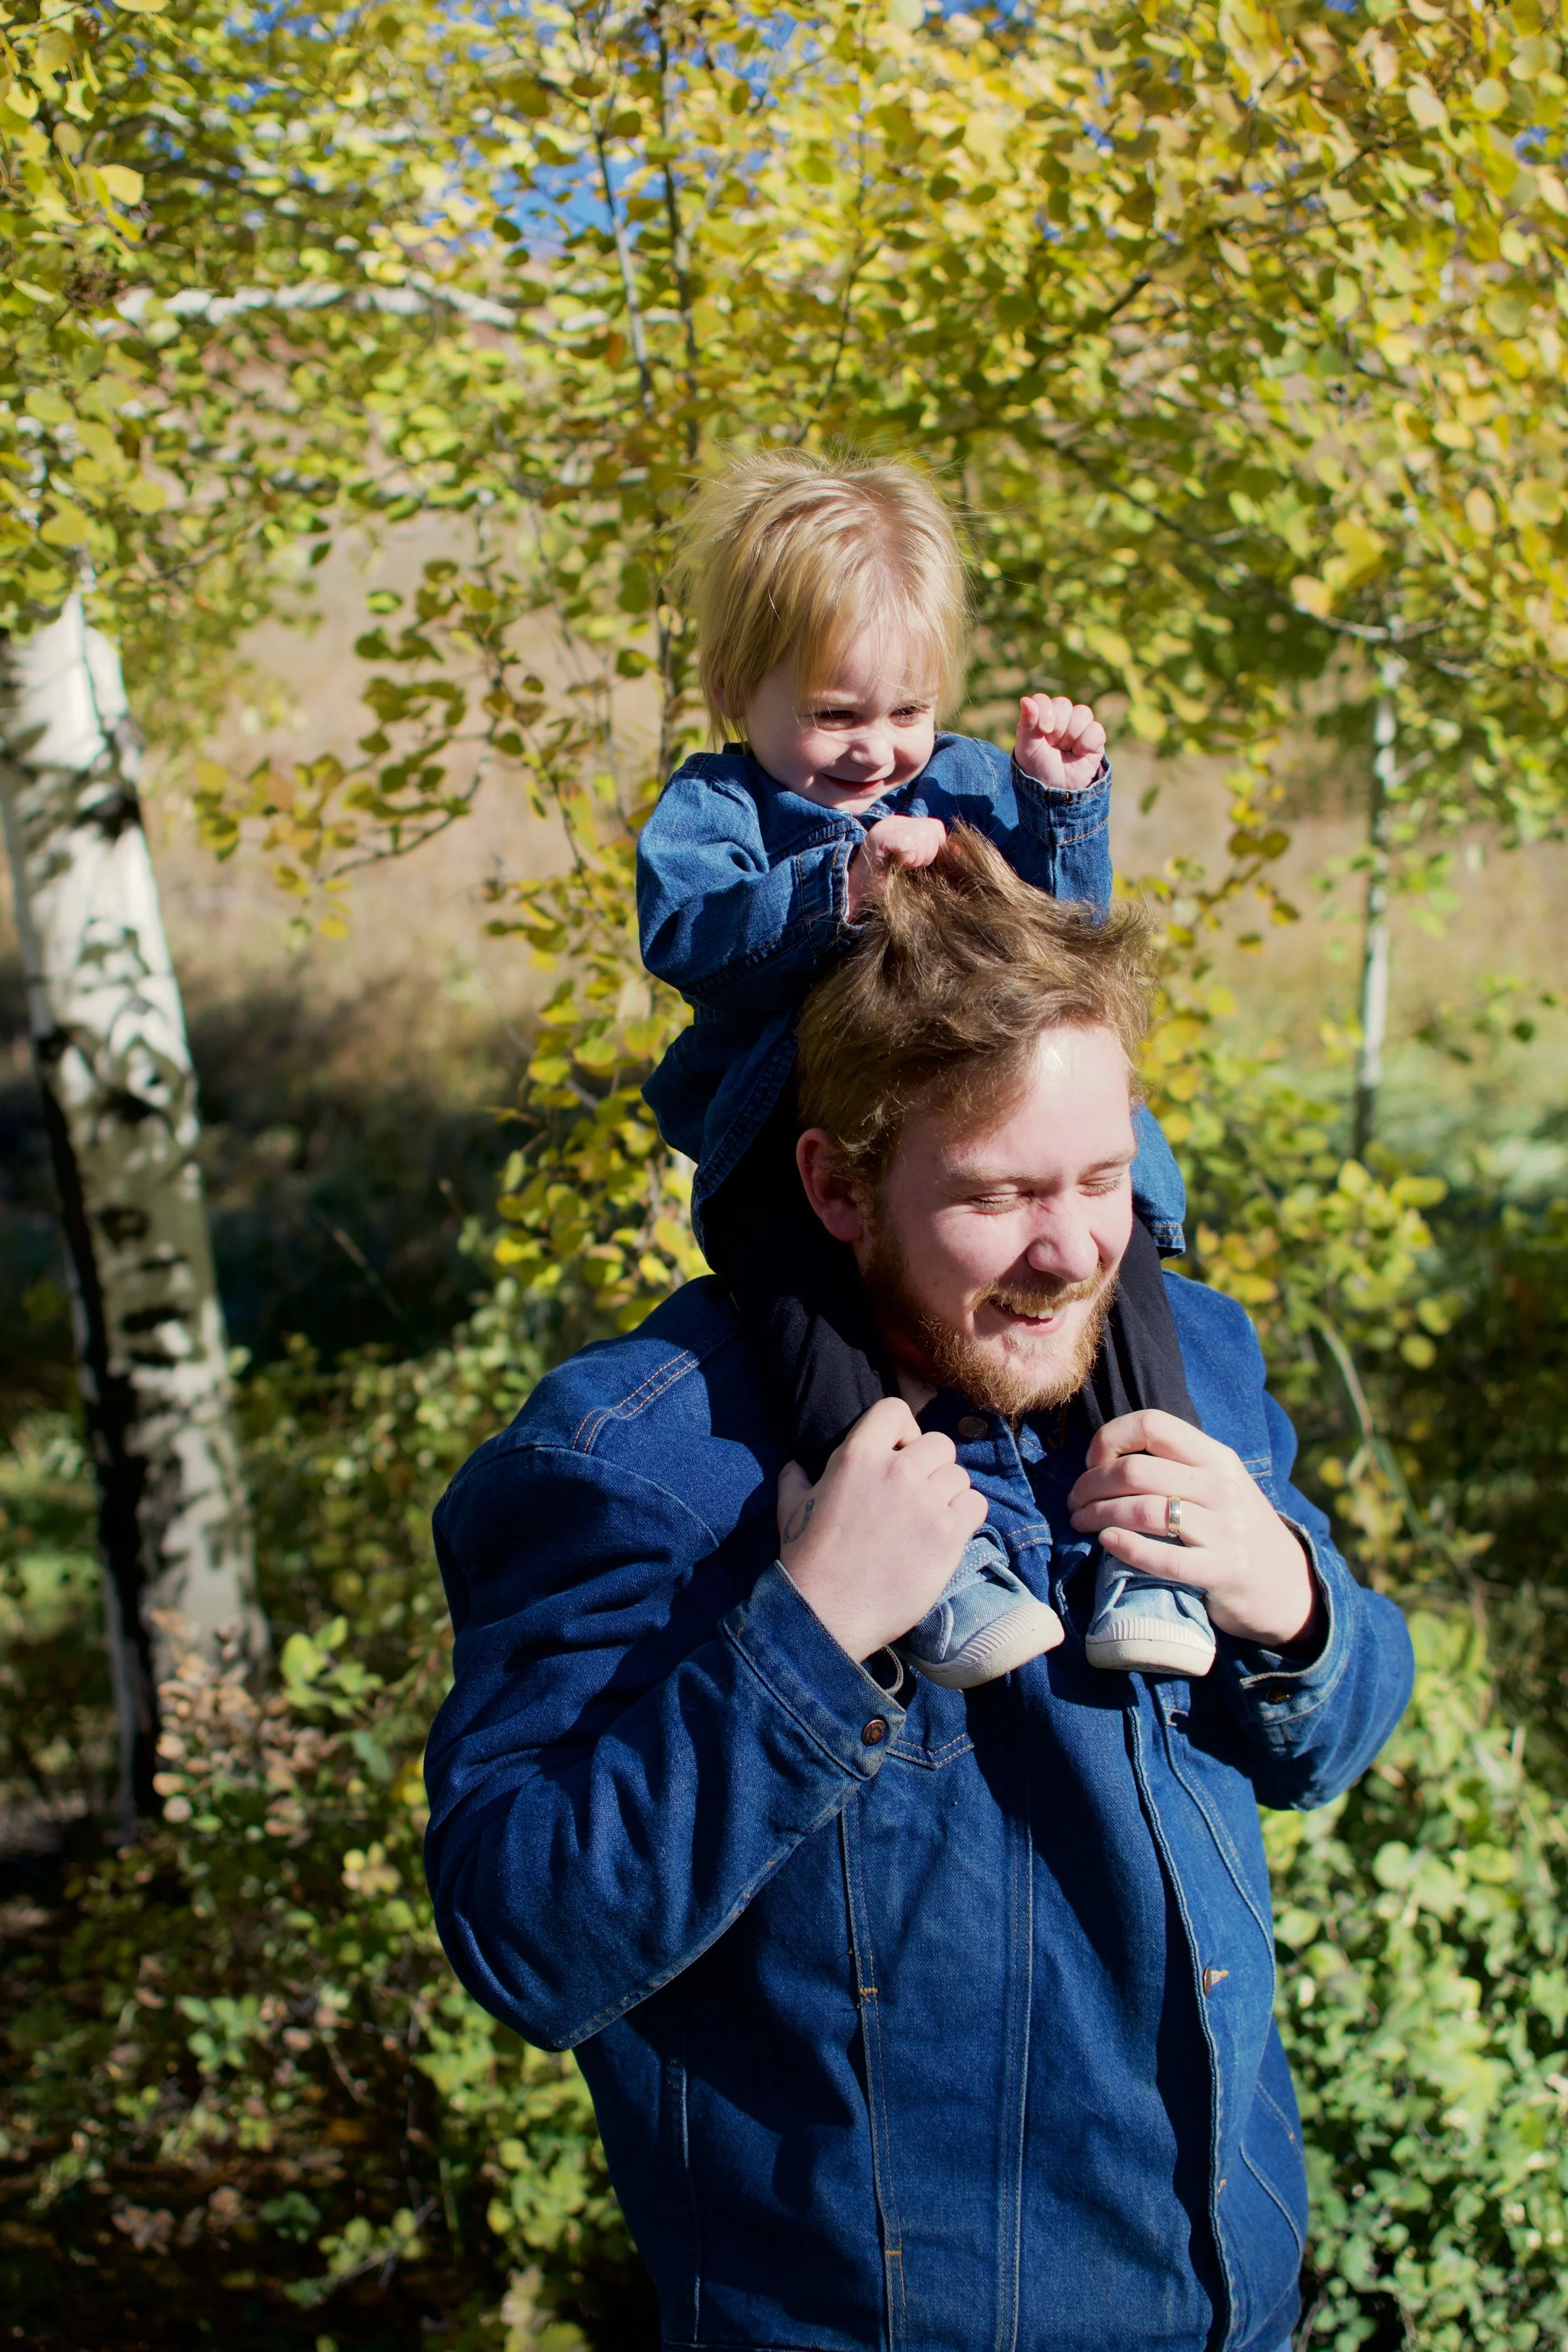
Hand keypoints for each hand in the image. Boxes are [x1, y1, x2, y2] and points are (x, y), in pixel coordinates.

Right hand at [776, 1396, 987, 1660]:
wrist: (828, 1614)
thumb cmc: (807, 1561)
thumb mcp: (791, 1508)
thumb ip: (797, 1477)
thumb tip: (798, 1465)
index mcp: (857, 1457)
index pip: (895, 1410)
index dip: (902, 1430)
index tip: (899, 1452)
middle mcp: (898, 1472)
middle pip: (939, 1444)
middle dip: (930, 1465)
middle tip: (916, 1493)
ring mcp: (926, 1503)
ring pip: (959, 1476)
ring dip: (947, 1493)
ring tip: (928, 1518)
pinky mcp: (949, 1536)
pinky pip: (975, 1505)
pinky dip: (965, 1516)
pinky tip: (945, 1533)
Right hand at [846, 814, 947, 916]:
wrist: (859, 900)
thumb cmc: (891, 887)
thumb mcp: (921, 869)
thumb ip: (938, 856)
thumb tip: (959, 850)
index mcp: (905, 825)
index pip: (936, 828)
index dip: (936, 850)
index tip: (918, 866)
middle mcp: (895, 820)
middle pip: (933, 830)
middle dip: (928, 856)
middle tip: (909, 869)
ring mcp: (886, 825)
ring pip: (924, 836)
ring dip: (918, 860)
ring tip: (902, 868)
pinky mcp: (879, 835)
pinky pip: (910, 843)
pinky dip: (908, 860)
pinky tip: (896, 867)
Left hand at [1014, 695, 1105, 790]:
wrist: (1056, 791)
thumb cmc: (1038, 768)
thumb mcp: (1026, 748)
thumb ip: (1026, 723)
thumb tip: (1025, 699)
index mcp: (1041, 717)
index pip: (1043, 700)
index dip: (1045, 712)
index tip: (1043, 731)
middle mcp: (1061, 718)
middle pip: (1063, 704)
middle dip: (1057, 728)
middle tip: (1053, 745)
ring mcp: (1079, 727)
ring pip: (1082, 713)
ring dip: (1072, 735)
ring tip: (1066, 750)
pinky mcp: (1095, 738)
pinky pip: (1096, 729)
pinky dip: (1086, 743)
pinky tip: (1079, 754)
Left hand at [1067, 1409, 1316, 1647]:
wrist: (1287, 1587)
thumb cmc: (1234, 1528)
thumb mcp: (1217, 1484)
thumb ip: (1175, 1465)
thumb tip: (1106, 1455)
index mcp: (1216, 1457)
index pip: (1152, 1424)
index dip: (1111, 1438)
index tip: (1093, 1463)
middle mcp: (1221, 1487)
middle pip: (1136, 1471)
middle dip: (1091, 1485)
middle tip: (1075, 1502)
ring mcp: (1225, 1530)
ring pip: (1144, 1511)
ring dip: (1099, 1515)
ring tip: (1082, 1523)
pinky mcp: (1222, 1571)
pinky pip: (1164, 1558)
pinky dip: (1127, 1547)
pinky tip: (1107, 1542)